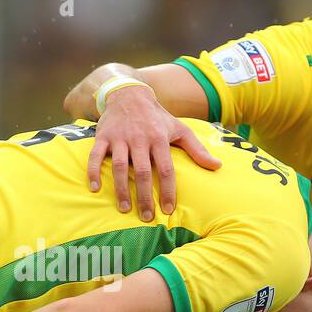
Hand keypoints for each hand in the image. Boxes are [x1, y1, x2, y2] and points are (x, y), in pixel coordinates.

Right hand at [86, 86, 219, 219]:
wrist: (130, 94)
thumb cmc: (157, 117)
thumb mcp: (180, 129)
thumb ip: (197, 149)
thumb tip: (217, 166)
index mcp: (159, 139)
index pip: (166, 169)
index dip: (168, 191)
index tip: (168, 210)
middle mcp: (139, 139)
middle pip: (142, 172)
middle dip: (144, 196)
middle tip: (146, 217)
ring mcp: (120, 138)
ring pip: (119, 167)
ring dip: (121, 189)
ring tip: (124, 209)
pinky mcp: (103, 137)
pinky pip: (95, 156)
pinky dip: (93, 172)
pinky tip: (94, 189)